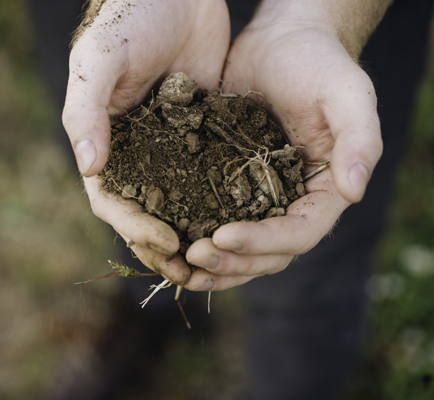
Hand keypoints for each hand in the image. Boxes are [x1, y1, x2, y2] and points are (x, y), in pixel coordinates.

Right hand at [63, 0, 229, 283]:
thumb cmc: (131, 18)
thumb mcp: (99, 60)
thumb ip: (88, 112)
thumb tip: (89, 168)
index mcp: (108, 144)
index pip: (114, 202)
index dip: (136, 227)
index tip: (167, 241)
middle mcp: (138, 153)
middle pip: (146, 213)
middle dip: (166, 244)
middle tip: (192, 268)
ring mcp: (171, 149)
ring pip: (180, 204)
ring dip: (194, 233)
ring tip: (216, 256)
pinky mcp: (203, 138)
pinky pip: (209, 179)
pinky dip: (219, 204)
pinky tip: (239, 221)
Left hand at [184, 7, 381, 290]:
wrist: (281, 43)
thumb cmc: (318, 63)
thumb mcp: (346, 94)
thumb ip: (360, 139)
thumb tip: (355, 190)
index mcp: (324, 191)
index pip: (299, 233)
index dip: (264, 242)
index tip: (223, 237)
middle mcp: (294, 202)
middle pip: (269, 253)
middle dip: (233, 261)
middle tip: (194, 255)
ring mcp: (262, 197)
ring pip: (243, 249)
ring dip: (215, 263)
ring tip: (180, 263)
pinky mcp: (233, 184)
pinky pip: (218, 219)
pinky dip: (199, 235)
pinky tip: (174, 241)